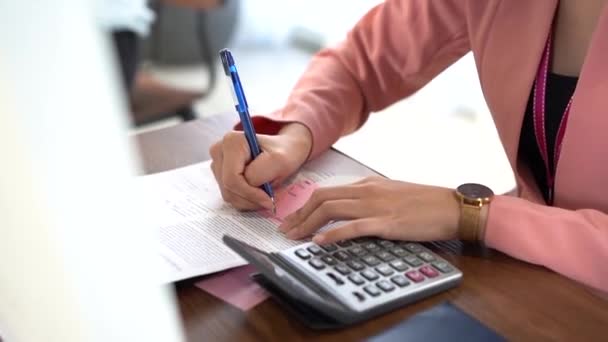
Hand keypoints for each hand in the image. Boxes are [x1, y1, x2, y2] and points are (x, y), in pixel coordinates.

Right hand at [209, 122, 311, 209]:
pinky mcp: (219, 174)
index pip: (232, 179)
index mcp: (231, 141)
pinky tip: (257, 192)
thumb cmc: (284, 153)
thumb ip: (260, 173)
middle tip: (268, 199)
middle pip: (228, 188)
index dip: (251, 194)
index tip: (270, 199)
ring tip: (264, 193)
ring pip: (227, 194)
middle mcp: (219, 150)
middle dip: (250, 199)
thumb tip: (248, 186)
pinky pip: (229, 195)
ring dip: (248, 201)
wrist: (284, 150)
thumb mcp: (280, 161)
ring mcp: (217, 163)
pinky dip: (245, 199)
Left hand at [279, 177, 460, 243]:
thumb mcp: (391, 194)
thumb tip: (348, 210)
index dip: (305, 206)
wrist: (450, 206)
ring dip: (307, 223)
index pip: (327, 191)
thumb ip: (369, 198)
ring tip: (294, 237)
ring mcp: (375, 206)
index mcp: (367, 184)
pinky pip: (352, 227)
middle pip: (321, 198)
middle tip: (285, 230)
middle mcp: (366, 191)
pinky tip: (319, 242)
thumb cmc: (424, 203)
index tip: (293, 219)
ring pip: (330, 209)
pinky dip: (332, 234)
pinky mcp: (385, 223)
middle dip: (299, 214)